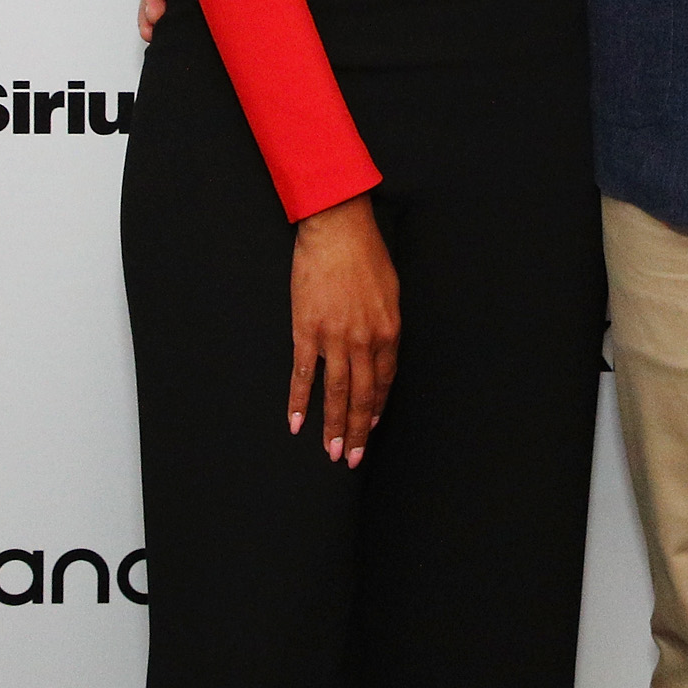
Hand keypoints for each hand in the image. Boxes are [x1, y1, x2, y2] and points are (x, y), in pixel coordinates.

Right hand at [289, 194, 398, 466]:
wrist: (337, 229)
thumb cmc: (366, 253)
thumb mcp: (390, 291)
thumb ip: (385, 325)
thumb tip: (381, 351)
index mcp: (388, 330)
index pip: (384, 381)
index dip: (376, 408)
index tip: (370, 427)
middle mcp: (364, 340)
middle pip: (362, 396)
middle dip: (357, 431)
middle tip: (351, 458)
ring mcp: (334, 338)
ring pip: (335, 393)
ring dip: (333, 427)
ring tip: (331, 452)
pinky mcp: (306, 331)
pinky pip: (304, 374)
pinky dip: (300, 401)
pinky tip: (297, 423)